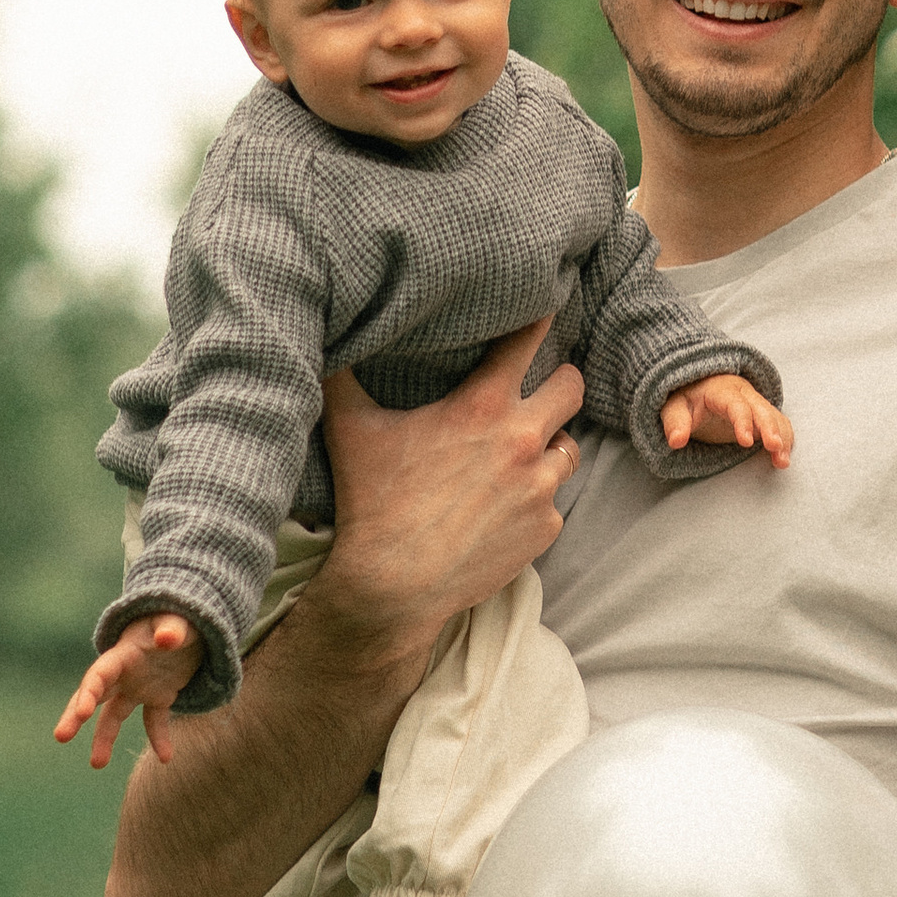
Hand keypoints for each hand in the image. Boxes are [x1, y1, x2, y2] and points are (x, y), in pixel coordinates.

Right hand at [56, 614, 203, 768]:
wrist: (190, 625)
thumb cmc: (179, 619)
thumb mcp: (178, 620)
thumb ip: (173, 629)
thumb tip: (167, 639)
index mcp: (124, 653)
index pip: (99, 674)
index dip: (89, 692)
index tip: (83, 713)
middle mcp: (125, 673)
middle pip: (93, 695)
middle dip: (75, 715)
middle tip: (61, 736)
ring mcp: (139, 686)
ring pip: (114, 715)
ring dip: (104, 738)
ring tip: (97, 763)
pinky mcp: (159, 695)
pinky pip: (153, 721)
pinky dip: (159, 738)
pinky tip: (166, 757)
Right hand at [317, 330, 585, 670]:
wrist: (391, 587)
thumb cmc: (371, 504)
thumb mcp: (350, 430)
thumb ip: (342, 376)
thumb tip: (324, 334)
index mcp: (483, 406)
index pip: (530, 340)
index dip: (539, 318)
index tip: (543, 309)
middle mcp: (522, 440)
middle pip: (572, 387)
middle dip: (559, 383)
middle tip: (539, 388)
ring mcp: (540, 487)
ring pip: (568, 447)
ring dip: (548, 445)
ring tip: (516, 454)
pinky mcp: (546, 528)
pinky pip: (553, 501)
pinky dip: (534, 500)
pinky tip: (501, 507)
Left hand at [659, 374, 793, 465]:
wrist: (699, 388)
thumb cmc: (687, 401)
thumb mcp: (674, 408)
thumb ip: (675, 423)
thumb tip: (676, 441)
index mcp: (721, 390)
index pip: (735, 404)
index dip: (742, 421)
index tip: (745, 442)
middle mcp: (743, 394)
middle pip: (762, 409)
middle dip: (770, 428)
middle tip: (775, 448)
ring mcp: (755, 404)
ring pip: (774, 416)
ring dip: (782, 436)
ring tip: (782, 461)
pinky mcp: (762, 416)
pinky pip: (779, 424)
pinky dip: (785, 439)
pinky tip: (783, 458)